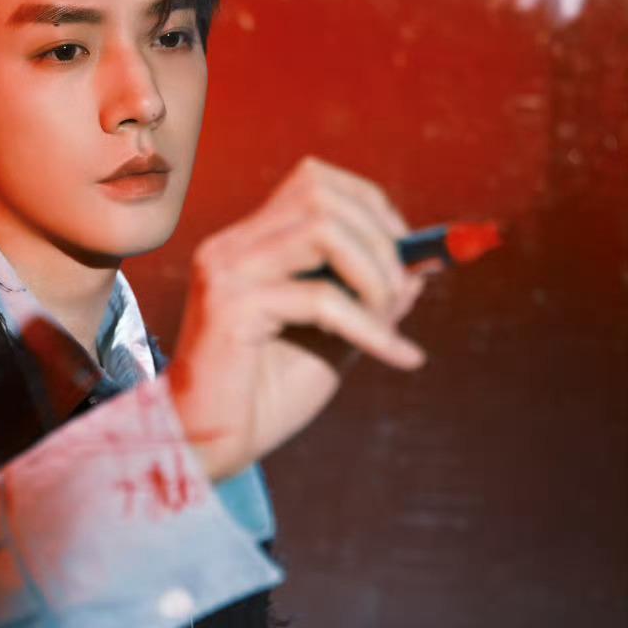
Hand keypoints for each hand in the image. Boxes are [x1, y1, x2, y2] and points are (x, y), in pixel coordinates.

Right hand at [166, 156, 428, 481]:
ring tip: (391, 321)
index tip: (404, 255)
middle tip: (402, 294)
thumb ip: (367, 297)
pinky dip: (373, 327)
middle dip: (381, 238)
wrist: (203, 447)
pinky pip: (321, 299)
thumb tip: (423, 264)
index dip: (371, 205)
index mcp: (247, 244)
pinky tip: (398, 356)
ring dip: (375, 273)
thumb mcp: (332, 337)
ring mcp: (225, 271)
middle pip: (320, 193)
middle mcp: (230, 246)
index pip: (313, 180)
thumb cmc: (262, 397)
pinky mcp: (230, 308)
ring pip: (322, 229)